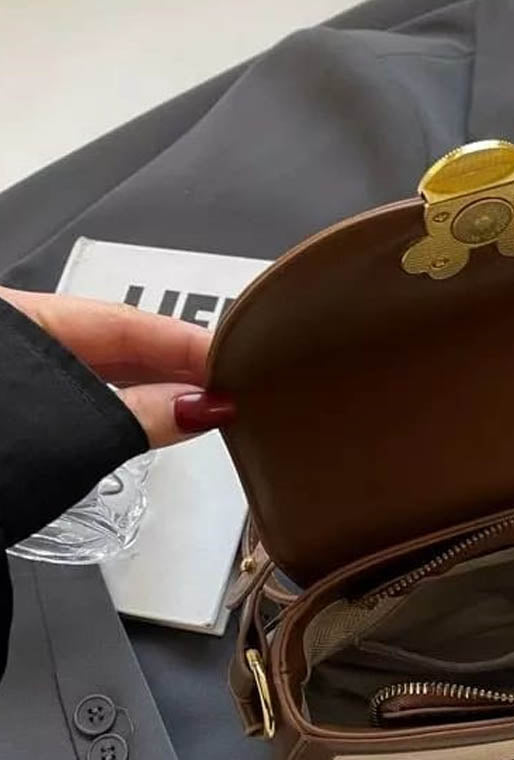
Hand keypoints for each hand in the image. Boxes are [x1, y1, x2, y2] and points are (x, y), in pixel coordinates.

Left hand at [0, 287, 234, 446]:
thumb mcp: (69, 433)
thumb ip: (139, 416)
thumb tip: (200, 406)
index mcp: (18, 316)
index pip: (128, 320)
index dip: (189, 343)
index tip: (236, 364)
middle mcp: (20, 340)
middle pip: (122, 341)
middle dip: (182, 364)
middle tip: (232, 385)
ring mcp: (25, 378)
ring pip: (109, 370)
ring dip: (161, 388)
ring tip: (206, 403)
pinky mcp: (30, 413)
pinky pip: (95, 397)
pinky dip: (133, 405)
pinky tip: (162, 414)